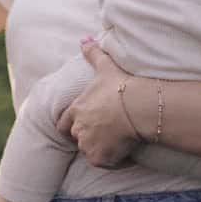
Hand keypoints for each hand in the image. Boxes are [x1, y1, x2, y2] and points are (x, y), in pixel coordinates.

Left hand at [57, 39, 144, 168]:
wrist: (138, 106)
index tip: (84, 126)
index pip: (63, 125)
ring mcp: (88, 144)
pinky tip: (124, 152)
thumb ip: (93, 53)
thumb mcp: (105, 67)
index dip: (71, 126)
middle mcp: (78, 129)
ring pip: (90, 151)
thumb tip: (84, 38)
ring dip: (100, 149)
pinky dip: (113, 160)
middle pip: (78, 139)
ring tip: (116, 142)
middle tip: (105, 134)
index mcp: (76, 110)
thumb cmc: (121, 85)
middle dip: (88, 137)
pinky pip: (105, 163)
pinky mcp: (101, 158)